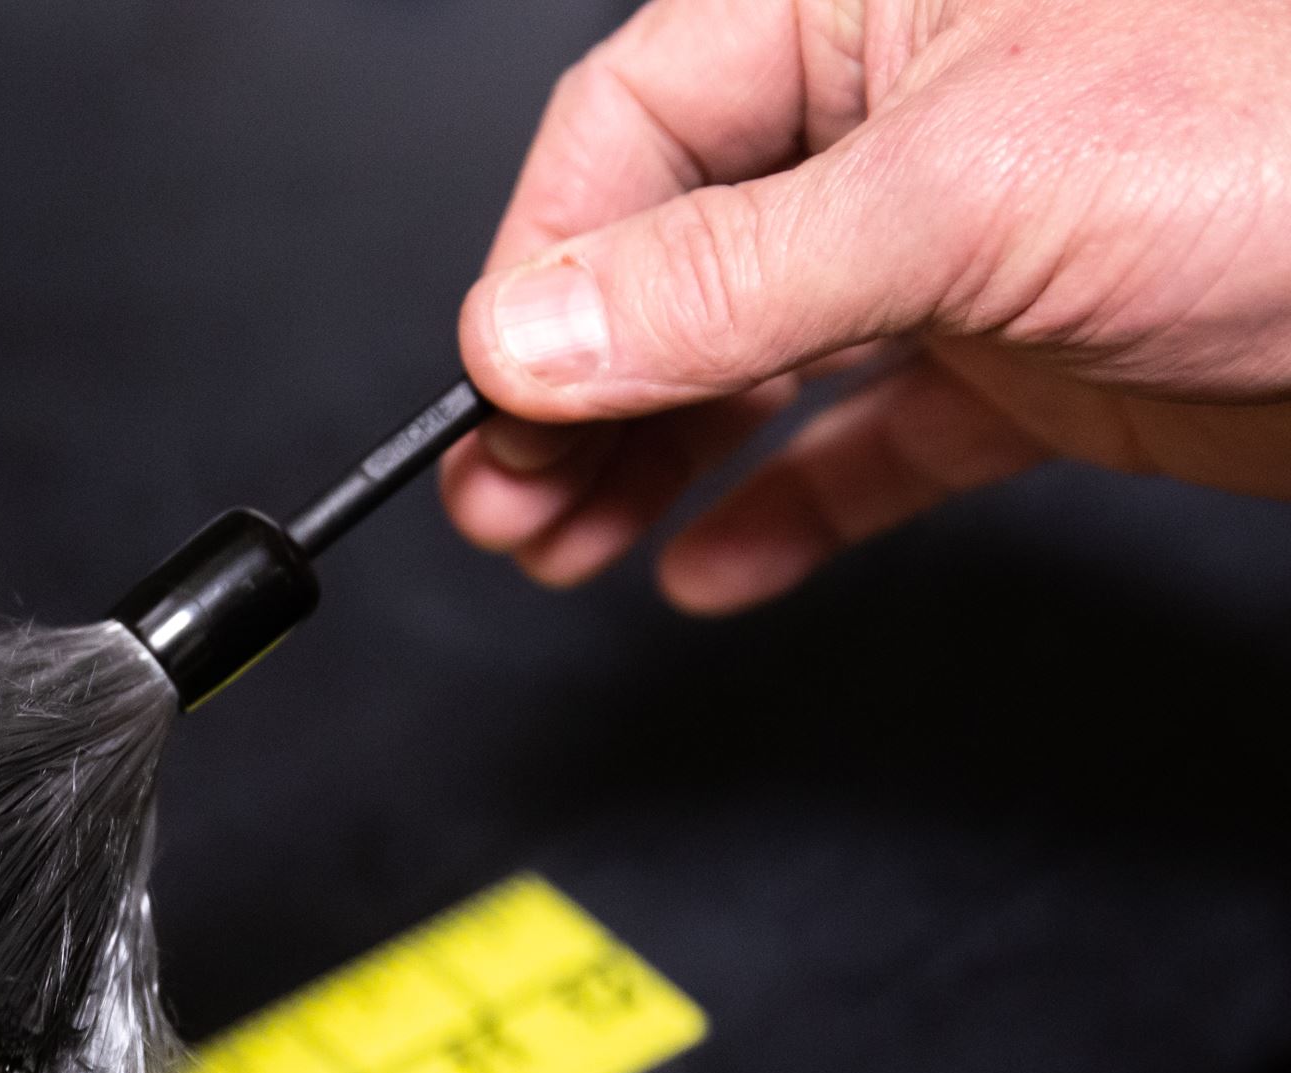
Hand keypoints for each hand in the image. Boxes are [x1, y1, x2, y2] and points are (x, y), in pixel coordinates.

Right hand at [437, 0, 1290, 612]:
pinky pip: (867, 437)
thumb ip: (728, 272)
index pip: (629, 135)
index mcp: (863, 4)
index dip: (545, 274)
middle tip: (505, 503)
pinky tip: (715, 564)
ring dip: (654, 460)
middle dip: (577, 389)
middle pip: (670, 255)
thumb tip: (529, 333)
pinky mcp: (1029, 353)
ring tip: (570, 547)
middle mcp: (901, 114)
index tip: (495, 398)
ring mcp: (964, 241)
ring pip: (755, 356)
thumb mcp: (968, 196)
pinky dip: (787, 506)